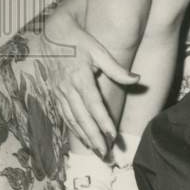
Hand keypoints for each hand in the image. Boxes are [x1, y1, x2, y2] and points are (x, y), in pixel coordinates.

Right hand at [41, 0, 139, 155]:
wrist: (52, 35)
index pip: (93, 104)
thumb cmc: (80, 41)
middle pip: (82, 118)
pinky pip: (65, 116)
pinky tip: (84, 139)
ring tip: (98, 152)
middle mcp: (67, 87)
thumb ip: (117, 68)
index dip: (102, 122)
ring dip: (85, 138)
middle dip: (94, 138)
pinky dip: (75, 130)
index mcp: (79, 76)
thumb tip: (137, 80)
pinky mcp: (55, 94)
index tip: (113, 136)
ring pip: (72, 120)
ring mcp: (59, 92)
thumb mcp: (99, 50)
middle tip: (107, 155)